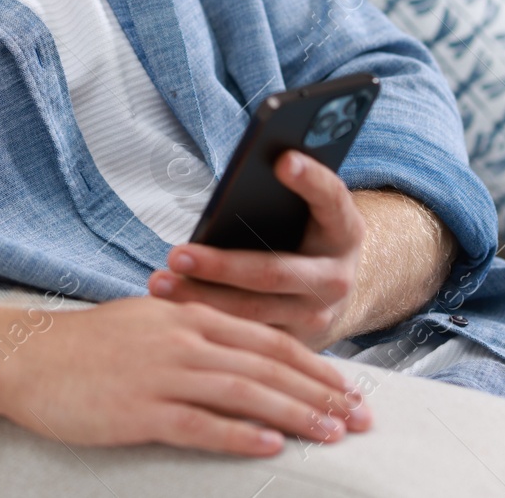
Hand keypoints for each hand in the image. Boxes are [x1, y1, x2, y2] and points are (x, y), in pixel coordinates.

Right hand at [0, 295, 370, 456]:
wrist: (23, 355)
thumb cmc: (82, 346)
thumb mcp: (144, 323)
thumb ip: (190, 333)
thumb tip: (233, 354)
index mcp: (186, 317)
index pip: (266, 339)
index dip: (314, 364)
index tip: (349, 387)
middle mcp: (181, 340)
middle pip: (267, 366)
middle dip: (321, 392)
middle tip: (362, 417)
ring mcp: (161, 374)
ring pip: (244, 393)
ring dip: (295, 413)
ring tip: (332, 433)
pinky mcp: (139, 409)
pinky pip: (199, 424)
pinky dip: (239, 435)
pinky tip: (271, 445)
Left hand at [148, 149, 365, 348]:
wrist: (333, 291)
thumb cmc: (304, 235)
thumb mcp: (307, 213)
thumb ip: (282, 197)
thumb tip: (240, 178)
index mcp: (344, 231)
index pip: (331, 199)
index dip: (311, 179)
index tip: (283, 159)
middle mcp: (337, 277)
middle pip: (274, 271)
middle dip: (221, 266)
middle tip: (177, 254)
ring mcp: (318, 316)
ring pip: (253, 312)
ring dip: (202, 298)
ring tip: (160, 282)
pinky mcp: (295, 345)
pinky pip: (246, 336)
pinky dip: (207, 323)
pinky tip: (171, 309)